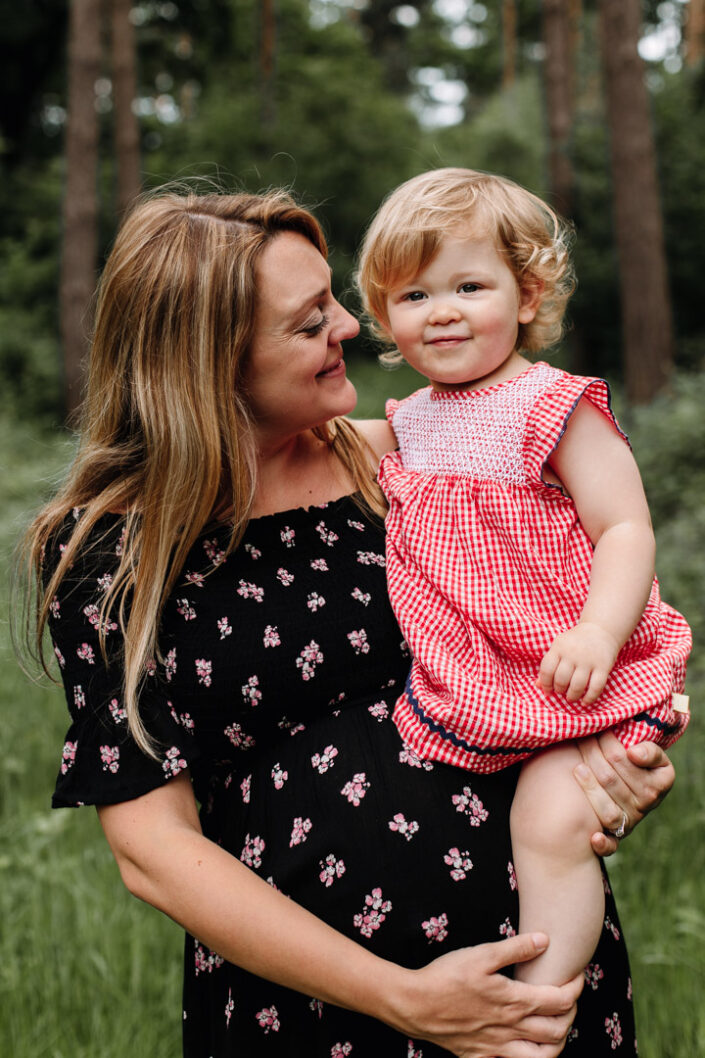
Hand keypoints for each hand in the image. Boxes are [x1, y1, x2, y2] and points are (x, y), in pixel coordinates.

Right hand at [390, 932, 581, 1056]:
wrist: (414, 1005)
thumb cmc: (447, 976)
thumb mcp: (481, 954)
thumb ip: (515, 948)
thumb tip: (544, 940)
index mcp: (515, 1002)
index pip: (560, 1000)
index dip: (575, 988)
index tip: (578, 976)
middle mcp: (512, 1029)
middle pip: (558, 1031)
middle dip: (571, 1016)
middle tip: (569, 1000)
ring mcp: (497, 1047)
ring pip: (542, 1057)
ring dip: (557, 1044)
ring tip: (556, 1027)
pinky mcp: (481, 1057)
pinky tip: (524, 1047)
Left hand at [537, 622, 618, 703]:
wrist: (601, 630)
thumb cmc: (575, 642)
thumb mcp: (559, 648)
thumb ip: (549, 665)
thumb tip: (537, 685)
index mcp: (559, 647)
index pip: (547, 669)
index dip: (545, 683)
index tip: (548, 690)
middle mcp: (573, 653)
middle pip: (561, 679)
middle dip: (559, 690)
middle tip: (561, 692)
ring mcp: (589, 660)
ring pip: (577, 685)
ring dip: (572, 696)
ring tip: (571, 697)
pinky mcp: (603, 666)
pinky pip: (596, 687)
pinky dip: (589, 698)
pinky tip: (585, 702)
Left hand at [573, 732, 674, 855]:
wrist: (630, 784)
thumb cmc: (637, 762)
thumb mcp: (651, 753)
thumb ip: (648, 750)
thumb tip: (633, 754)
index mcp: (659, 783)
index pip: (627, 762)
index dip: (610, 744)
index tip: (599, 730)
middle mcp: (646, 805)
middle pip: (611, 780)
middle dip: (592, 755)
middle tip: (578, 738)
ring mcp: (630, 822)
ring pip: (607, 808)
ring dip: (589, 788)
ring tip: (577, 768)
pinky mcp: (617, 837)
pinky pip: (611, 845)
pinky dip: (603, 843)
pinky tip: (593, 836)